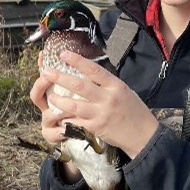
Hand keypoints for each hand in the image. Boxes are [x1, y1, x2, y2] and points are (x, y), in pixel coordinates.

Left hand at [37, 50, 158, 158]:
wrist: (143, 135)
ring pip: (73, 105)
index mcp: (115, 86)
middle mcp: (107, 98)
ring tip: (49, 96)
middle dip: (60, 77)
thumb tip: (90, 74)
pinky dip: (66, 118)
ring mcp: (100, 114)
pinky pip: (76, 121)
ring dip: (58, 100)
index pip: (94, 69)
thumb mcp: (124, 91)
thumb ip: (107, 84)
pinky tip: (58, 115)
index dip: (77, 61)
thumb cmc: (134, 111)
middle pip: (79, 85)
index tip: (63, 54)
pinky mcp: (95, 128)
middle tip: (46, 72)